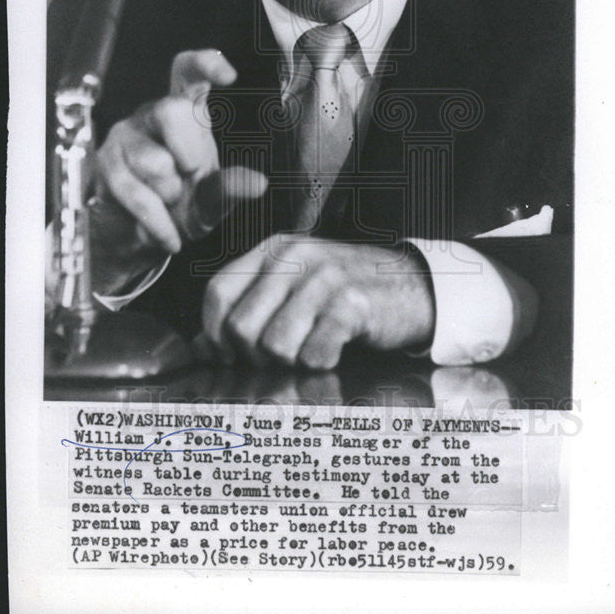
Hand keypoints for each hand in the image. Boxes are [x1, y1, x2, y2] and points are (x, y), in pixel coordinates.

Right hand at [94, 49, 267, 255]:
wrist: (137, 238)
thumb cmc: (181, 206)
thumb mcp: (211, 201)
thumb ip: (230, 189)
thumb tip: (258, 183)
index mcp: (185, 111)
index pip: (187, 72)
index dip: (204, 65)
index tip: (228, 75)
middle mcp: (151, 115)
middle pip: (170, 110)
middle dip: (189, 153)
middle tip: (191, 177)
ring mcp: (124, 137)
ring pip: (153, 160)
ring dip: (171, 193)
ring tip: (171, 201)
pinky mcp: (104, 165)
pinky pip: (136, 193)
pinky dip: (158, 221)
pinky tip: (167, 233)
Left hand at [202, 236, 435, 369]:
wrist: (414, 286)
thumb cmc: (347, 292)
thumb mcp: (294, 287)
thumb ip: (249, 308)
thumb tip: (200, 346)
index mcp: (274, 250)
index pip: (218, 291)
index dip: (215, 332)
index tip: (229, 354)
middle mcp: (295, 258)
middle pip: (241, 325)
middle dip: (254, 355)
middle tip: (281, 355)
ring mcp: (324, 278)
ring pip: (274, 345)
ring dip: (290, 361)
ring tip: (311, 348)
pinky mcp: (351, 304)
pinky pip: (313, 354)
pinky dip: (321, 363)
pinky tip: (335, 349)